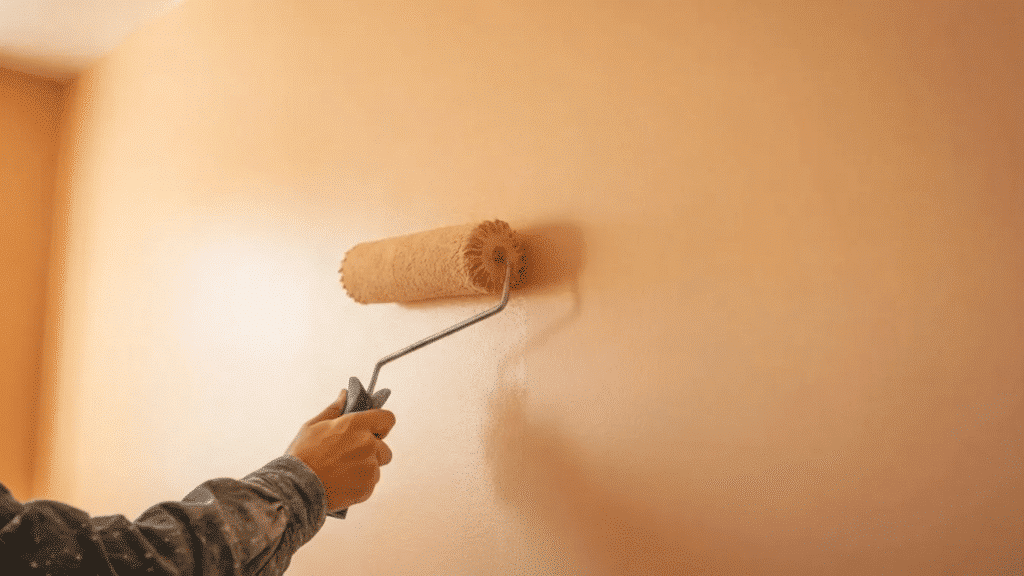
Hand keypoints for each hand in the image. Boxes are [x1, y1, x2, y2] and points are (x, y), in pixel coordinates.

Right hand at [286, 389, 395, 511]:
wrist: (295, 488)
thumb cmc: (302, 456)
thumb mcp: (313, 426)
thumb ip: (334, 409)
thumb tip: (344, 395)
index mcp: (355, 425)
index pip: (387, 419)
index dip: (381, 425)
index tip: (374, 430)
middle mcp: (367, 445)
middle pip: (385, 448)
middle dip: (372, 452)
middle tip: (350, 456)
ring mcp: (369, 468)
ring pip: (377, 467)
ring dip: (365, 469)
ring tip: (342, 472)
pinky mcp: (368, 488)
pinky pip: (371, 484)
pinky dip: (360, 485)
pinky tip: (342, 483)